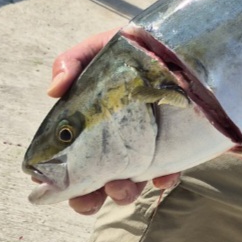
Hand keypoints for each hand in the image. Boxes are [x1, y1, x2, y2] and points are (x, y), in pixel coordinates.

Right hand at [45, 28, 181, 214]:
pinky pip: (171, 171)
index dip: (61, 176)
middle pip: (95, 179)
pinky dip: (164, 179)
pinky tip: (162, 177)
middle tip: (88, 198)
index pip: (71, 156)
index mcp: (93, 122)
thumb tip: (53, 90)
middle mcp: (118, 138)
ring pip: (130, 184)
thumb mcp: (101, 47)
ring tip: (122, 185)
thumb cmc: (135, 48)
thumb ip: (74, 61)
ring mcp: (148, 145)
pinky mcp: (178, 146)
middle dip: (88, 197)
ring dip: (122, 193)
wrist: (188, 43)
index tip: (53, 185)